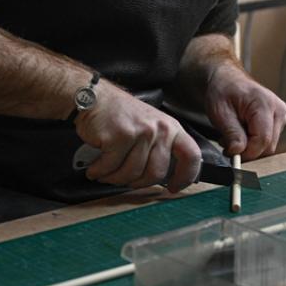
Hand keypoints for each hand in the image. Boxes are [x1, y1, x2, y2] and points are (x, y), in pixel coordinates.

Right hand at [73, 80, 201, 192]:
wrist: (94, 98)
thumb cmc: (119, 116)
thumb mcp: (149, 127)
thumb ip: (160, 149)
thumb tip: (166, 178)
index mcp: (171, 128)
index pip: (191, 155)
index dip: (185, 176)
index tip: (174, 187)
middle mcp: (160, 129)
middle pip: (156, 173)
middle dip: (137, 183)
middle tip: (124, 178)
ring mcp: (142, 132)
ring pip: (132, 174)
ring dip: (114, 178)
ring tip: (106, 170)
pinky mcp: (121, 136)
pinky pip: (112, 167)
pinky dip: (99, 171)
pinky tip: (95, 166)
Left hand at [204, 64, 285, 160]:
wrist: (227, 80)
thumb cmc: (223, 91)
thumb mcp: (220, 112)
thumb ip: (231, 133)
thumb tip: (238, 152)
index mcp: (264, 104)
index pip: (263, 139)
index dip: (247, 152)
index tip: (230, 153)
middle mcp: (278, 109)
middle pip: (268, 145)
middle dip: (247, 150)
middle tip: (228, 143)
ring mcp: (280, 115)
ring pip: (268, 145)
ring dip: (250, 146)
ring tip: (234, 134)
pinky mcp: (278, 120)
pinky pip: (268, 140)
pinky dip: (254, 142)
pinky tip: (242, 132)